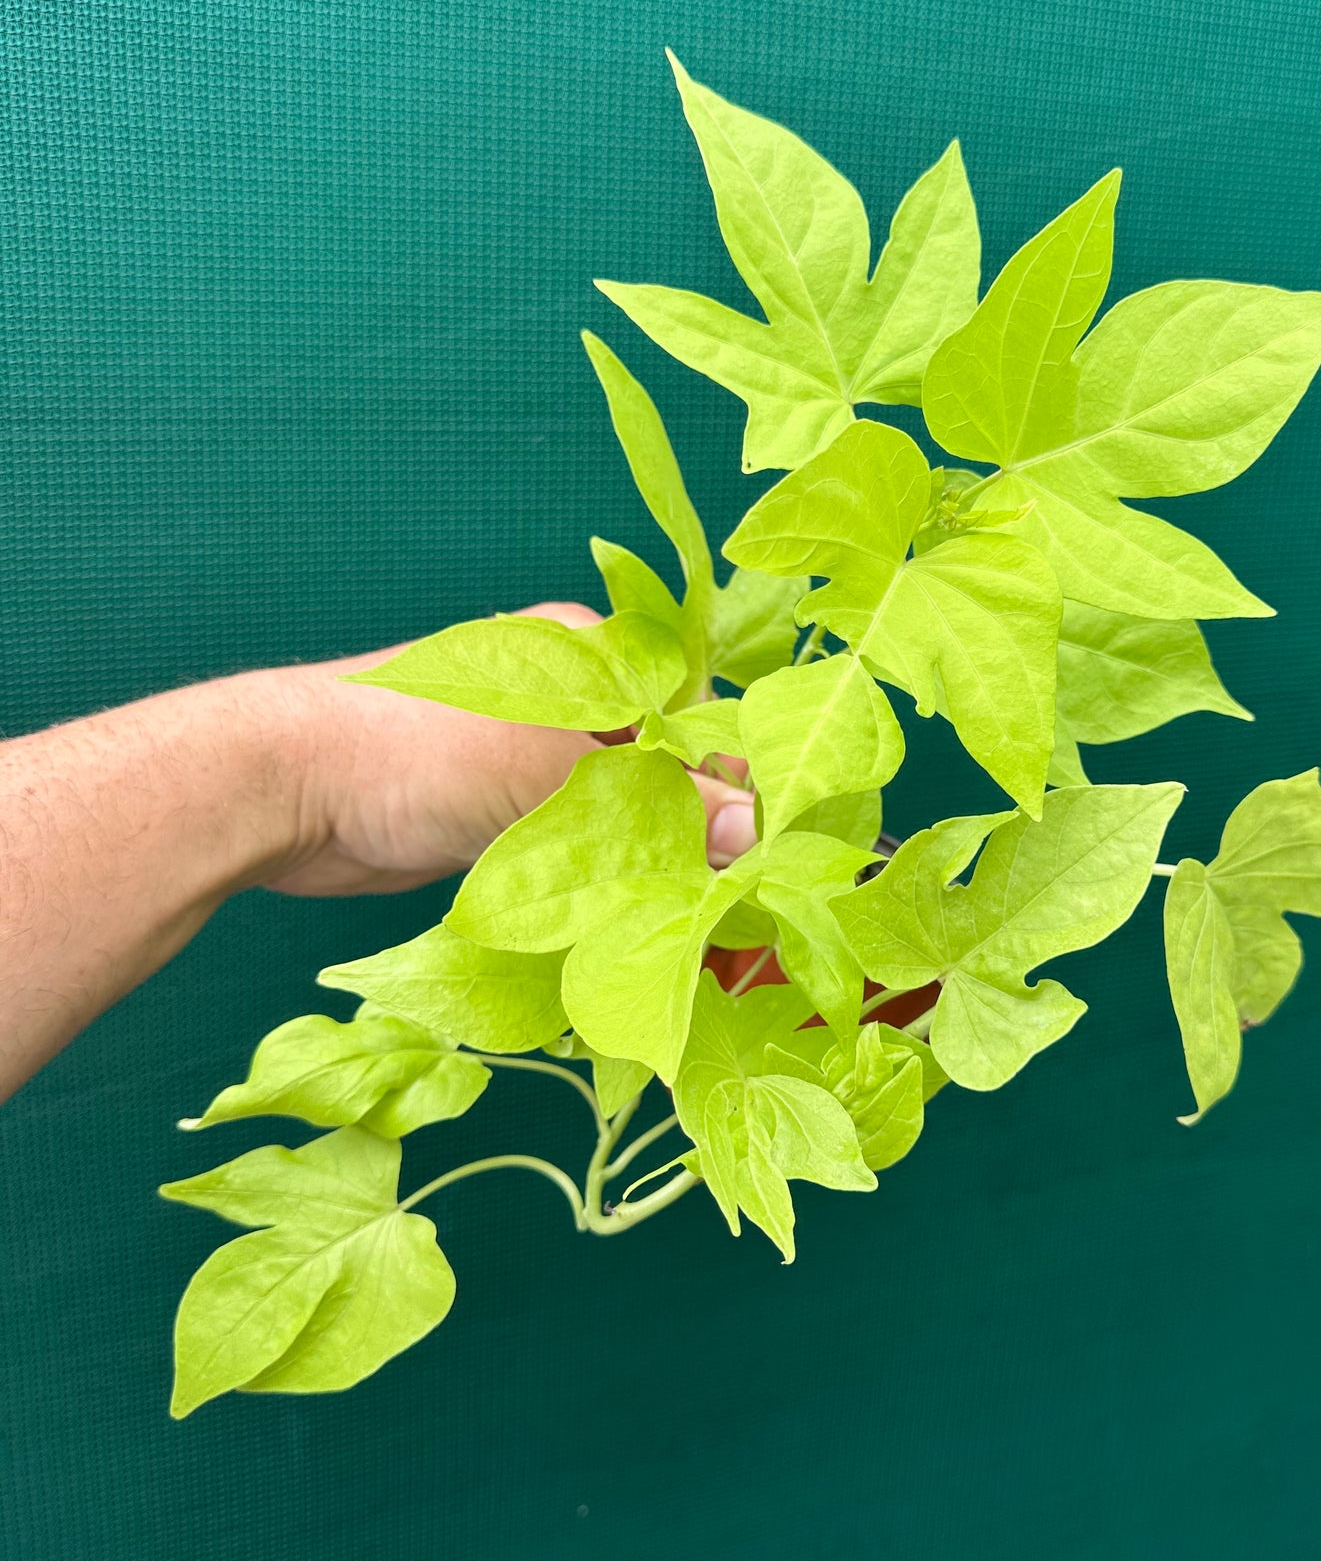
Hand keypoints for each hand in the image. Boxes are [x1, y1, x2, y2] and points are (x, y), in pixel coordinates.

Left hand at [261, 602, 757, 897]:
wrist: (286, 788)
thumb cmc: (417, 749)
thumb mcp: (548, 772)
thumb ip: (658, 806)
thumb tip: (752, 835)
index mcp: (597, 656)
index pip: (701, 722)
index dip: (739, 793)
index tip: (765, 864)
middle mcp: (576, 701)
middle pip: (669, 776)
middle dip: (701, 844)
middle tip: (726, 919)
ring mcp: (537, 759)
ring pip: (626, 819)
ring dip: (654, 874)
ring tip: (688, 935)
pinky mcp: (506, 814)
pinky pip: (581, 852)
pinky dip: (607, 888)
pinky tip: (633, 928)